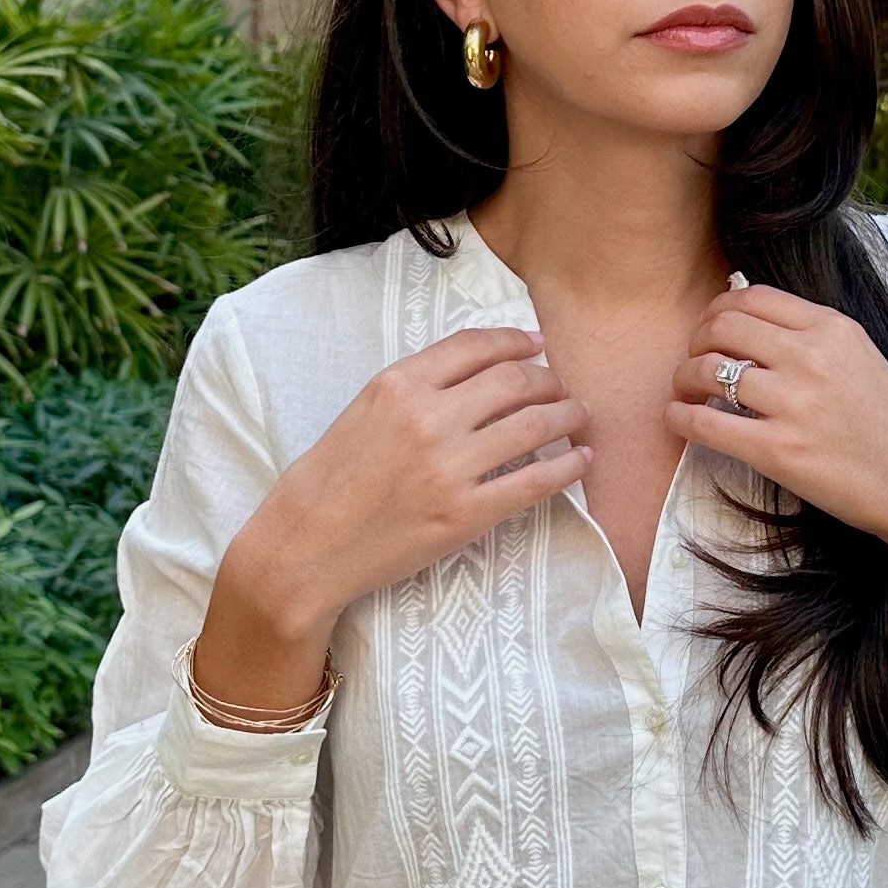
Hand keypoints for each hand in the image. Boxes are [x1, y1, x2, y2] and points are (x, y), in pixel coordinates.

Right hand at [194, 326, 589, 707]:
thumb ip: (414, 389)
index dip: (517, 340)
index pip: (476, 346)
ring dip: (568, 416)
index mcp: (398, 384)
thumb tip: (475, 373)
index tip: (537, 345)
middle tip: (562, 387)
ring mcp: (450, 467)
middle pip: (515, 381)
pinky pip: (535, 482)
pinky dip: (568, 468)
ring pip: (534, 425)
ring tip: (580, 418)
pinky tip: (581, 461)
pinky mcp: (466, 514)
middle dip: (549, 379)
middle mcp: (428, 417)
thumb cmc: (328, 481)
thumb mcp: (362, 411)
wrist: (307, 546)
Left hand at [669, 283, 887, 582]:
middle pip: (722, 326)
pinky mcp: (779, 452)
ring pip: (707, 370)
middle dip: (696, 340)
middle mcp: (812, 357)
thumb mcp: (862, 360)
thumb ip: (814, 339)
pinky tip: (679, 419)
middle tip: (693, 362)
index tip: (711, 330)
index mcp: (833, 329)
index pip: (752, 297)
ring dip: (684, 379)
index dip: (717, 310)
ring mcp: (794, 404)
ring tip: (685, 392)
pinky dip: (681, 417)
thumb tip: (751, 321)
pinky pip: (705, 423)